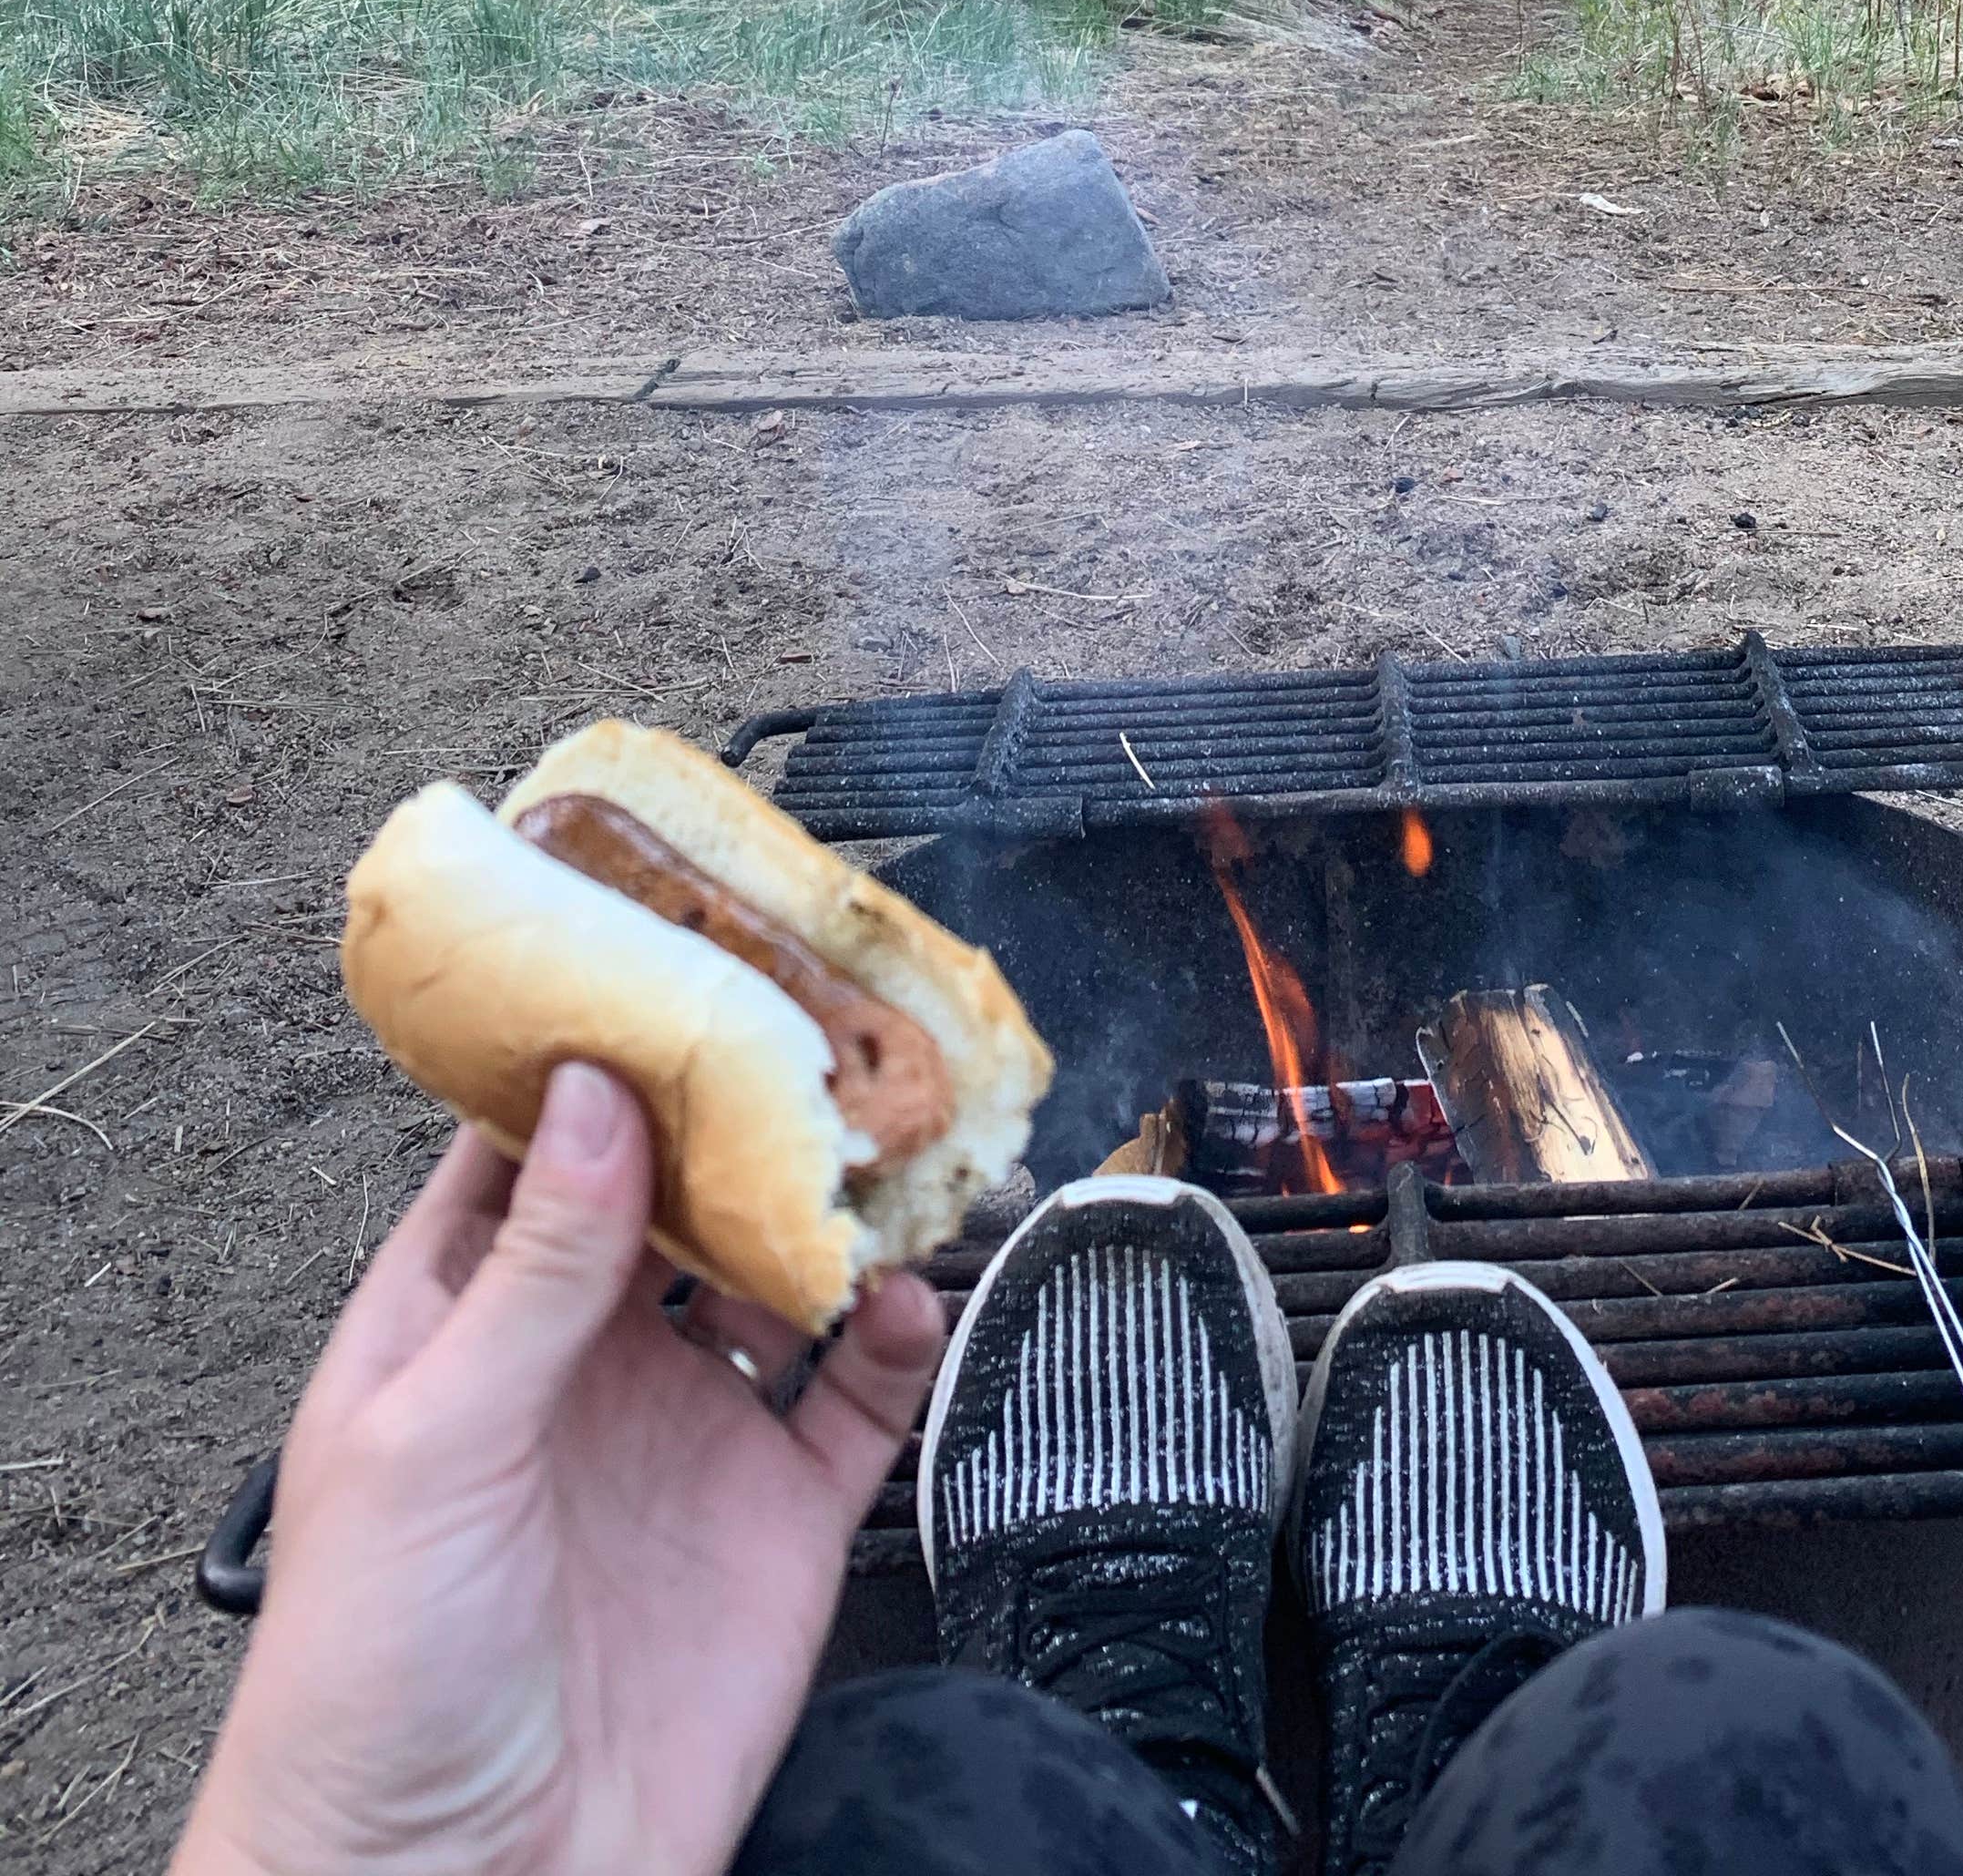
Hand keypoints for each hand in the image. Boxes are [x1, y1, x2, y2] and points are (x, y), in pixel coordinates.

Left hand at [175, 1061, 944, 1875]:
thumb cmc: (369, 1690)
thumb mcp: (431, 1445)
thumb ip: (532, 1273)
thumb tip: (599, 1091)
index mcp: (465, 1324)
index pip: (537, 1145)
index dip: (600, 1048)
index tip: (673, 955)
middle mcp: (584, 1362)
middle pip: (682, 1187)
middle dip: (748, 1105)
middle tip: (817, 1018)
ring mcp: (687, 1435)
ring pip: (783, 1274)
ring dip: (836, 1204)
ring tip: (890, 1134)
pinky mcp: (777, 1520)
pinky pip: (865, 1399)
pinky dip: (905, 1332)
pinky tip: (913, 1288)